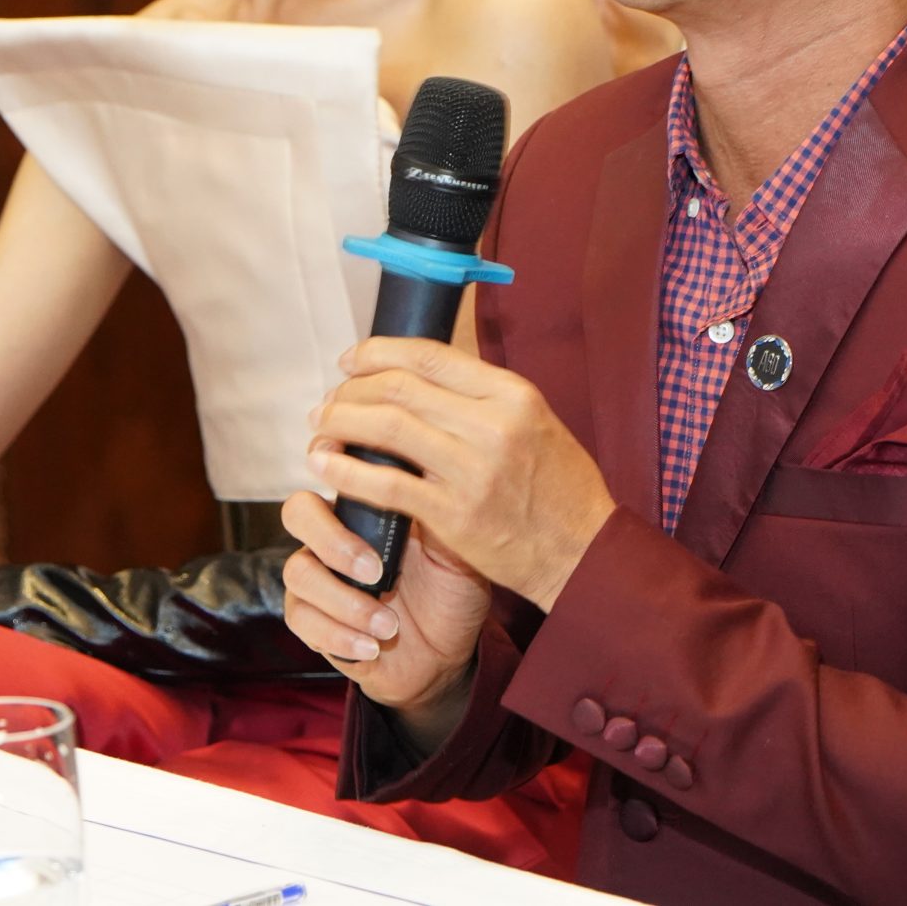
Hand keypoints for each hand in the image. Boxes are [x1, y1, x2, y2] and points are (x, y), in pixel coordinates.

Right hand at [281, 488, 489, 726]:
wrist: (446, 656)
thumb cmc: (450, 593)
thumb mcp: (456, 550)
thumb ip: (437, 512)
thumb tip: (430, 469)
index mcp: (366, 509)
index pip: (330, 468)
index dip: (328, 461)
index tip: (350, 475)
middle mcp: (333, 537)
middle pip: (298, 511)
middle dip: (332, 540)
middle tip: (376, 572)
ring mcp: (318, 577)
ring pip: (298, 572)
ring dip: (345, 602)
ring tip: (389, 626)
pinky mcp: (311, 619)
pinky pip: (302, 619)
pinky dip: (339, 635)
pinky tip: (372, 646)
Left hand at [306, 338, 616, 611]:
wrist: (585, 555)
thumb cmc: (560, 489)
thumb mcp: (535, 423)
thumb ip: (483, 399)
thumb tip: (421, 376)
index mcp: (512, 394)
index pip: (429, 355)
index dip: (378, 352)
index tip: (350, 360)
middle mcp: (493, 425)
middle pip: (400, 387)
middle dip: (352, 389)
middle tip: (329, 401)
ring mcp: (473, 471)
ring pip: (387, 428)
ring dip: (342, 423)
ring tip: (320, 428)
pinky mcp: (455, 516)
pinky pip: (387, 485)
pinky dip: (348, 471)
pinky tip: (326, 466)